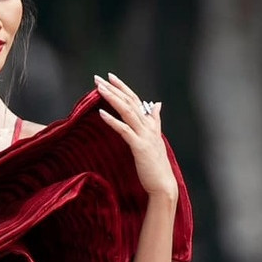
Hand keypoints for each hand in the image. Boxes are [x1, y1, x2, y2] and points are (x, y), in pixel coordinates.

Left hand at [95, 73, 177, 200]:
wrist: (163, 184)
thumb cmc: (156, 163)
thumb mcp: (155, 138)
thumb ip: (154, 120)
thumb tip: (157, 104)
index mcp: (150, 123)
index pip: (135, 99)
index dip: (123, 87)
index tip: (110, 77)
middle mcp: (148, 126)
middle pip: (129, 102)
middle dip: (113, 88)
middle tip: (98, 78)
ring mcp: (145, 135)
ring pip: (127, 111)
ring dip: (112, 98)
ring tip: (99, 89)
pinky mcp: (140, 147)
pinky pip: (124, 130)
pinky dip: (112, 120)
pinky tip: (101, 113)